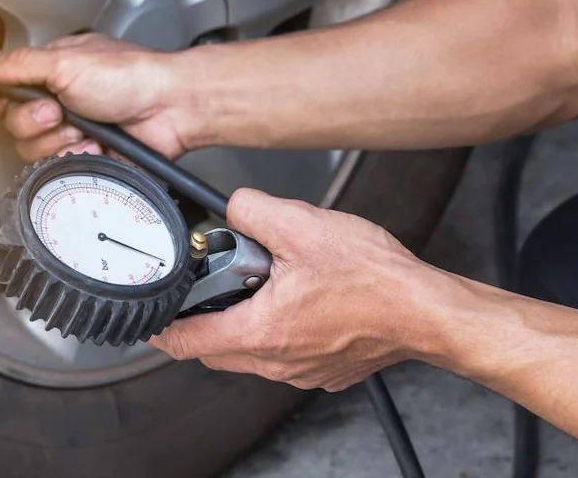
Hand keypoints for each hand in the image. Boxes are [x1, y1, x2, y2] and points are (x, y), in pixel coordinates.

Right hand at [0, 34, 190, 160]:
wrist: (170, 108)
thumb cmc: (130, 76)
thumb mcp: (67, 62)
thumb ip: (20, 64)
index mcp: (50, 72)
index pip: (3, 89)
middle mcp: (58, 101)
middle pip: (13, 124)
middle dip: (33, 121)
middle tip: (57, 111)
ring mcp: (72, 131)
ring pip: (33, 149)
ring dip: (57, 140)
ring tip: (84, 128)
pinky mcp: (86, 156)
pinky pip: (60, 167)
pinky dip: (76, 157)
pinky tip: (94, 146)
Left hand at [151, 189, 454, 390]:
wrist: (426, 310)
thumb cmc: (375, 279)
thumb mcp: (303, 225)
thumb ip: (254, 210)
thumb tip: (234, 206)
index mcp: (261, 331)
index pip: (187, 342)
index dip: (161, 327)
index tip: (151, 316)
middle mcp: (278, 361)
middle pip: (216, 349)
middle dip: (205, 318)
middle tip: (213, 286)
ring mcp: (303, 371)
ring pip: (251, 352)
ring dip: (245, 322)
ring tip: (266, 284)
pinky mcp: (325, 370)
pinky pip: (286, 354)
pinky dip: (280, 330)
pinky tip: (301, 298)